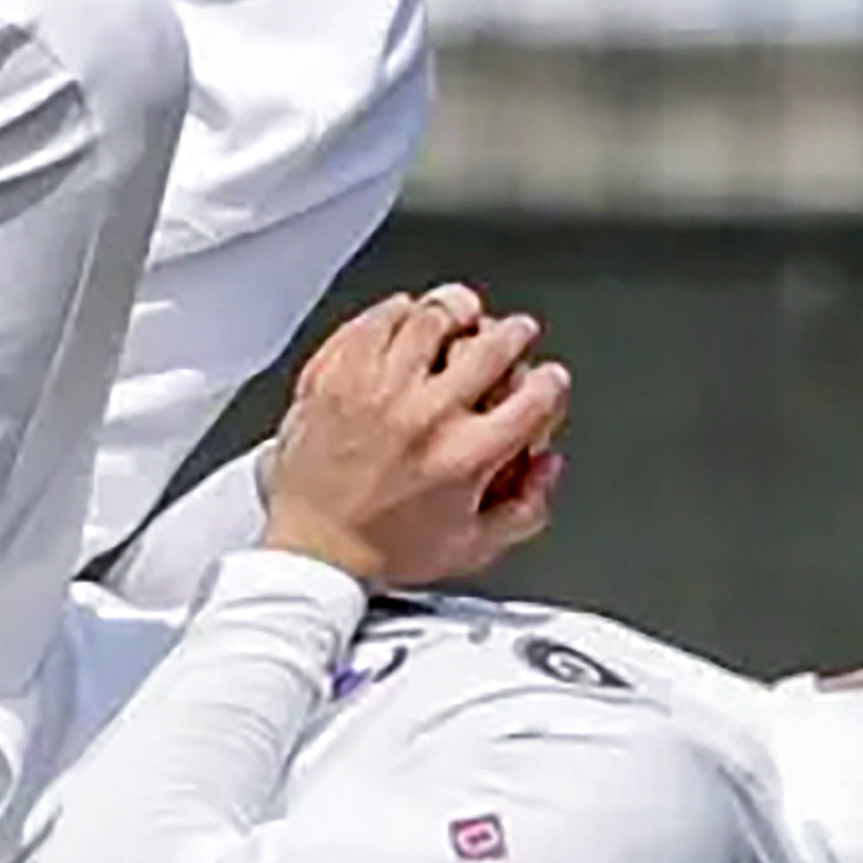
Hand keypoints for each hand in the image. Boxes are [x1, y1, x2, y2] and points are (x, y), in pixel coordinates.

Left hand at [259, 283, 574, 589]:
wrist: (312, 552)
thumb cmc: (382, 552)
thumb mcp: (473, 547)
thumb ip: (525, 509)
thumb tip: (546, 466)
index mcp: (466, 456)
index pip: (534, 397)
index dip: (551, 382)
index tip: (547, 380)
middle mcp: (425, 415)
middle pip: (491, 344)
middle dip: (514, 332)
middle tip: (515, 332)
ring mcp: (377, 390)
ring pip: (430, 318)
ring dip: (456, 309)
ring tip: (462, 311)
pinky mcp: (335, 378)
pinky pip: (371, 322)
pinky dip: (394, 313)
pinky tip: (403, 319)